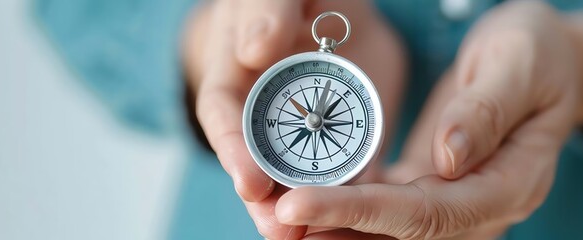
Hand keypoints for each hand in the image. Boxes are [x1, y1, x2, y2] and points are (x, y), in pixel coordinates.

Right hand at [182, 1, 405, 238]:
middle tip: (280, 229)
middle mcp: (263, 121)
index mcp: (235, 82)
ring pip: (298, 181)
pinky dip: (348, 201)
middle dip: (266, 202)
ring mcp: (302, 139)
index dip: (236, 154)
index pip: (226, 122)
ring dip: (301, 212)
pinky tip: (357, 223)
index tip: (251, 183)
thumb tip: (255, 49)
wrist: (337, 11)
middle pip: (257, 167)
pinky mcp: (344, 143)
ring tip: (306, 238)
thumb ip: (266, 11)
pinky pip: (346, 174)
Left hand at [274, 1, 582, 238]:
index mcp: (514, 180)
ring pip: (393, 231)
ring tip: (280, 221)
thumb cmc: (537, 53)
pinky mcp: (435, 188)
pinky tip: (307, 205)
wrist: (548, 62)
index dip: (364, 212)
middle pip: (405, 231)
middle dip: (336, 227)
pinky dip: (348, 211)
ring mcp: (459, 200)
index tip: (300, 202)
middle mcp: (485, 204)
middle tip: (274, 216)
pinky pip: (390, 209)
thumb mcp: (519, 63)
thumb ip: (486, 110)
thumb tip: (446, 159)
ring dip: (337, 230)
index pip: (432, 211)